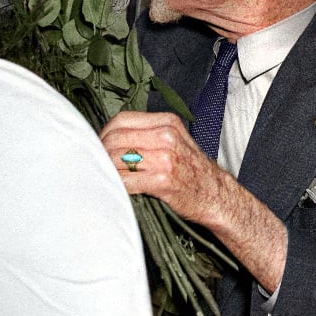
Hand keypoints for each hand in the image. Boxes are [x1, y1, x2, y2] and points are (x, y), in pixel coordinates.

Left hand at [100, 110, 229, 224]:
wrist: (216, 195)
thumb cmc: (192, 170)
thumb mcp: (175, 140)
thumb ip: (148, 134)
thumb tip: (111, 137)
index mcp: (167, 122)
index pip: (122, 119)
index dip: (105, 133)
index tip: (100, 146)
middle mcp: (166, 136)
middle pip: (115, 138)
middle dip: (101, 153)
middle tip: (99, 165)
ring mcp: (165, 158)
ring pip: (117, 158)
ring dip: (106, 170)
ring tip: (106, 177)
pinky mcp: (163, 180)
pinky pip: (126, 181)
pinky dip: (116, 185)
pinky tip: (117, 190)